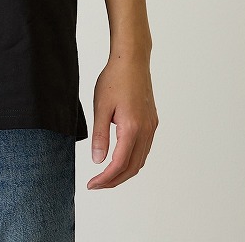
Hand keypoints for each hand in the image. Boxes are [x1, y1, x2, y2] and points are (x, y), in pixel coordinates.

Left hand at [87, 54, 158, 189]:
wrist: (132, 60)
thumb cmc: (115, 79)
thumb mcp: (101, 106)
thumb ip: (100, 136)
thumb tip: (98, 161)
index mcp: (132, 129)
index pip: (119, 164)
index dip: (105, 178)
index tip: (92, 184)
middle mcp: (146, 131)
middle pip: (133, 167)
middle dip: (114, 180)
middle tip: (97, 184)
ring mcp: (151, 127)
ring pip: (140, 160)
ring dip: (124, 171)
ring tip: (106, 175)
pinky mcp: (152, 121)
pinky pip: (144, 149)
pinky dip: (132, 159)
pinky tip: (119, 157)